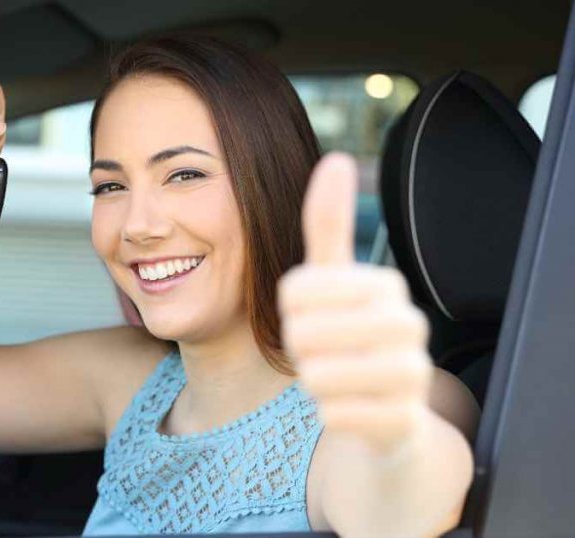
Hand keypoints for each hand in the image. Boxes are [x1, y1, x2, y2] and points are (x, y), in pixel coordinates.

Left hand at [278, 153, 433, 454]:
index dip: (289, 311)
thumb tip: (336, 158)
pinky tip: (351, 407)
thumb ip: (330, 224)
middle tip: (325, 352)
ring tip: (337, 377)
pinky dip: (328, 412)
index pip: (293, 290)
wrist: (395, 415)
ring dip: (312, 381)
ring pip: (315, 375)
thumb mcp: (336, 280)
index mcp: (385, 284)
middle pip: (302, 334)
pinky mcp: (402, 421)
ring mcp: (411, 374)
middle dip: (300, 349)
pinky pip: (332, 414)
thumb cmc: (353, 337)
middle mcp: (408, 324)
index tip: (313, 316)